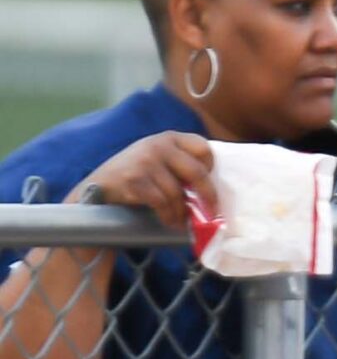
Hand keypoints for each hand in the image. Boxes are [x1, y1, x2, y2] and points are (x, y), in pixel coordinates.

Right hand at [75, 132, 215, 230]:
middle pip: (197, 173)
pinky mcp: (133, 179)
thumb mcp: (159, 161)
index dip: (211, 169)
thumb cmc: (137, 179)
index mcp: (169, 138)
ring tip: (179, 220)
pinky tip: (168, 220)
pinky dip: (168, 216)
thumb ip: (181, 165)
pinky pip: (162, 203)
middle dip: (208, 198)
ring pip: (178, 193)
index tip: (208, 185)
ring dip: (182, 212)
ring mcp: (144, 161)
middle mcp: (157, 145)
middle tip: (212, 214)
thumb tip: (215, 190)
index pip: (204, 148)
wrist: (99, 189)